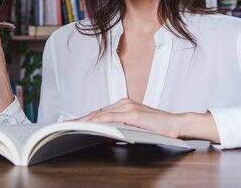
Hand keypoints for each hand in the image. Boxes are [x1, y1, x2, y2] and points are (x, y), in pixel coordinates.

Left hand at [76, 98, 219, 142]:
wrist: (176, 124)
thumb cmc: (157, 128)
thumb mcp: (134, 128)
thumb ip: (120, 129)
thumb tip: (103, 136)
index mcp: (123, 105)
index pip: (99, 112)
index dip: (85, 118)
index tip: (72, 124)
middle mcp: (123, 103)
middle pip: (96, 112)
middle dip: (80, 119)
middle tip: (65, 126)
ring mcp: (127, 107)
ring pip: (100, 114)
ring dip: (85, 121)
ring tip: (72, 126)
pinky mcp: (132, 114)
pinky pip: (110, 117)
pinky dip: (98, 121)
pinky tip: (89, 125)